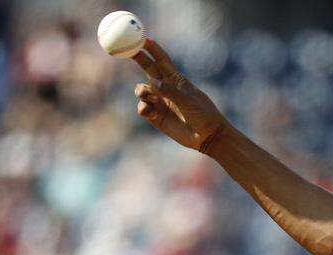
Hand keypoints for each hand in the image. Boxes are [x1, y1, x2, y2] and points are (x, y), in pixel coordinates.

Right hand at [131, 39, 227, 153]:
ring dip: (143, 91)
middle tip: (125, 49)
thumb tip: (151, 82)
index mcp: (176, 80)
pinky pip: (142, 108)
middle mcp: (165, 89)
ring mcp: (159, 102)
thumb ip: (170, 91)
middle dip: (138, 58)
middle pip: (148, 68)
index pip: (162, 60)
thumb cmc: (203, 115)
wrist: (207, 136)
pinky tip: (150, 112)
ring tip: (154, 99)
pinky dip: (143, 107)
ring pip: (141, 90)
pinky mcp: (155, 116)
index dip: (153, 49)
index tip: (144, 39)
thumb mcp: (188, 101)